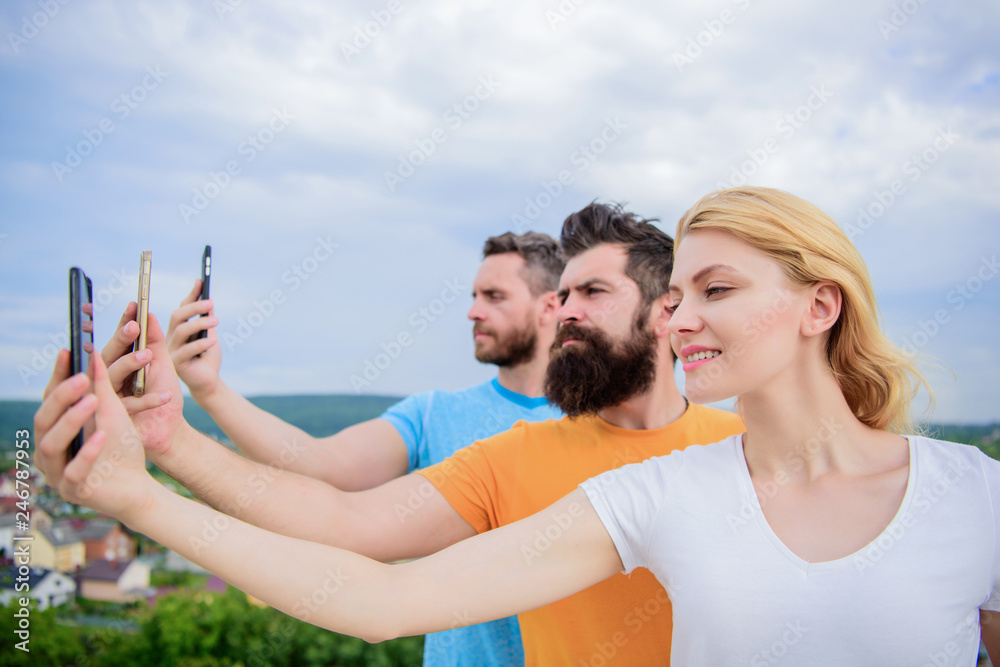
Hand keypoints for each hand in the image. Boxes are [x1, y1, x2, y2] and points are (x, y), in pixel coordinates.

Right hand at [35, 352, 156, 522]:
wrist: (138, 485)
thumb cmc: (122, 447)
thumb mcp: (113, 413)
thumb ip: (102, 387)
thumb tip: (92, 353)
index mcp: (54, 430)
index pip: (49, 400)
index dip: (57, 377)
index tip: (68, 352)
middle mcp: (47, 450)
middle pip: (43, 420)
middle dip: (62, 397)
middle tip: (83, 379)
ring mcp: (56, 473)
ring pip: (51, 444)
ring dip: (72, 421)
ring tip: (93, 402)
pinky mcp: (73, 492)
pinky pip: (74, 472)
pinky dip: (87, 453)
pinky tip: (101, 437)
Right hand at [99, 305, 183, 456]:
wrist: (171, 430)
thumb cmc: (163, 397)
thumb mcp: (163, 367)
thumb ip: (156, 343)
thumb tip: (149, 314)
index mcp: (119, 365)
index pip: (118, 342)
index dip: (123, 323)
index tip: (133, 305)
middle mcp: (108, 379)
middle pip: (107, 356)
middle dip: (120, 339)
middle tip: (135, 326)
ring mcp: (109, 398)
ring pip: (110, 376)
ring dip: (129, 364)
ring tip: (148, 355)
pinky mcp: (116, 417)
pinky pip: (128, 404)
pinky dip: (148, 398)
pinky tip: (166, 394)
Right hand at [166, 280, 220, 400]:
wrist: (208, 382)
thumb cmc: (207, 358)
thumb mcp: (209, 335)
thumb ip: (206, 320)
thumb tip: (208, 299)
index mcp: (176, 330)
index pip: (182, 308)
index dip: (191, 295)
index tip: (201, 281)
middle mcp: (169, 338)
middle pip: (177, 316)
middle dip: (194, 307)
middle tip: (210, 303)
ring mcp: (170, 351)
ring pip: (181, 331)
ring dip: (200, 323)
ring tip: (216, 321)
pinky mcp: (176, 363)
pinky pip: (187, 350)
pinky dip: (201, 344)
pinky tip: (213, 342)